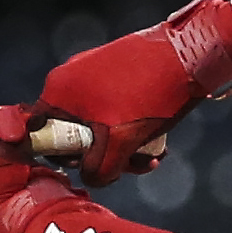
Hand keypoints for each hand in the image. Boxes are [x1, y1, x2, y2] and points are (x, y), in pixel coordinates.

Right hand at [31, 0, 231, 184]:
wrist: (191, 52)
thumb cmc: (149, 96)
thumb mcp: (121, 143)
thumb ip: (99, 170)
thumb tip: (93, 180)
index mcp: (57, 90)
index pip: (41, 134)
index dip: (63, 157)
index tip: (89, 166)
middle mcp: (68, 77)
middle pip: (72, 132)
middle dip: (101, 155)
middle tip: (129, 166)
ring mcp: (92, 70)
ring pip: (97, 123)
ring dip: (121, 146)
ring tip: (152, 157)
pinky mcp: (115, 69)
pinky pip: (112, 107)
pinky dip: (130, 126)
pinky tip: (156, 141)